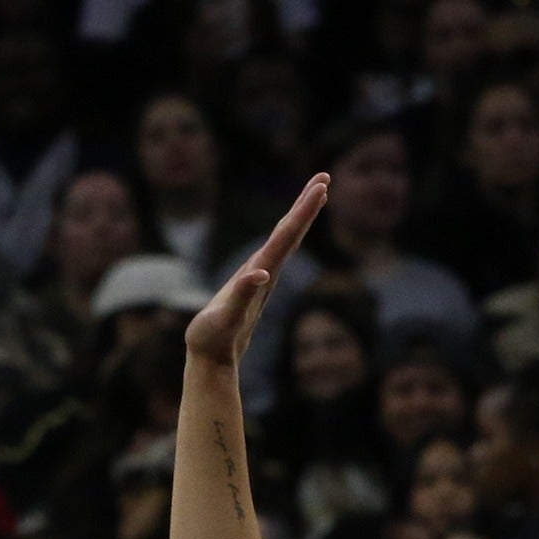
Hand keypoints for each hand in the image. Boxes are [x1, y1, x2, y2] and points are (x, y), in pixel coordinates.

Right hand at [183, 176, 327, 365]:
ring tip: (314, 193)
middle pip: (291, 232)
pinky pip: (274, 250)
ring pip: (286, 239)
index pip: (286, 236)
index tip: (321, 187)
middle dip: (307, 204)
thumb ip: (242, 295)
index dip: (303, 210)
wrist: (215, 362)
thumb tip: (261, 273)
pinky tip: (288, 228)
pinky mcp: (255, 282)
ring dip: (300, 215)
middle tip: (324, 177)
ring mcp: (262, 277)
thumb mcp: (224, 319)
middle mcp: (267, 272)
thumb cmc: (214, 340)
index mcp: (261, 273)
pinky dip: (285, 232)